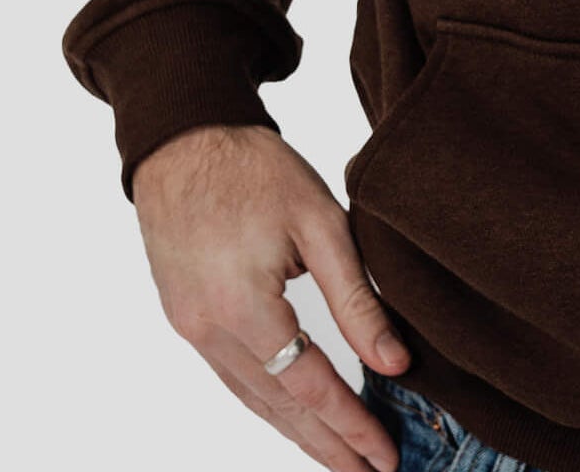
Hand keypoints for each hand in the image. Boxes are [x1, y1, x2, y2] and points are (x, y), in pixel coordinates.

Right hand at [133, 122, 410, 471]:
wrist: (184, 141)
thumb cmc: (255, 170)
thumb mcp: (320, 222)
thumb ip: (357, 296)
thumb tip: (395, 360)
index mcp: (242, 306)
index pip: (307, 385)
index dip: (350, 424)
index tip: (385, 455)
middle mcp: (208, 330)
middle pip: (277, 407)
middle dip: (326, 446)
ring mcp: (190, 329)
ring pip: (251, 399)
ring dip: (297, 434)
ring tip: (340, 461)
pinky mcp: (185, 320)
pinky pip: (233, 377)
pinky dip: (268, 403)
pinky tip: (293, 416)